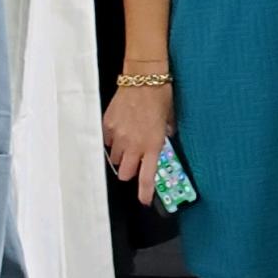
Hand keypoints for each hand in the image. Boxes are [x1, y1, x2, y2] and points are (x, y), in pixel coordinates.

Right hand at [103, 81, 174, 205]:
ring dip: (123, 155)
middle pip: (125, 173)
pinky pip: (107, 142)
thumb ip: (166, 132)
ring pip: (116, 158)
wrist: (143, 76)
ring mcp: (118, 136)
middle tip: (137, 161)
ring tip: (129, 140)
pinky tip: (121, 129)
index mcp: (152, 144)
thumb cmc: (160, 94)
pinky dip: (113, 140)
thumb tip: (165, 137)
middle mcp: (134, 144)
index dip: (144, 193)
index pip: (147, 176)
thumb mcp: (169, 117)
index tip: (144, 201)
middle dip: (130, 171)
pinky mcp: (108, 126)